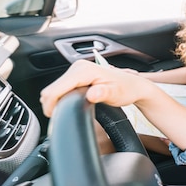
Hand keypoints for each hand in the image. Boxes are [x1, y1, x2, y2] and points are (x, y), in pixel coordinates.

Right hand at [39, 59, 153, 116]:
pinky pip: (60, 89)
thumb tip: (93, 94)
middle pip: (51, 90)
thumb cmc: (127, 89)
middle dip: (53, 105)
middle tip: (67, 115)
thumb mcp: (116, 94)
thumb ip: (104, 94)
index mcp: (83, 70)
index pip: (55, 89)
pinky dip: (61, 99)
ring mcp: (76, 71)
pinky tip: (72, 104)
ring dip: (57, 102)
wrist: (134, 86)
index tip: (57, 117)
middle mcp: (78, 67)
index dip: (52, 105)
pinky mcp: (76, 76)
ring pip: (54, 90)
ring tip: (71, 110)